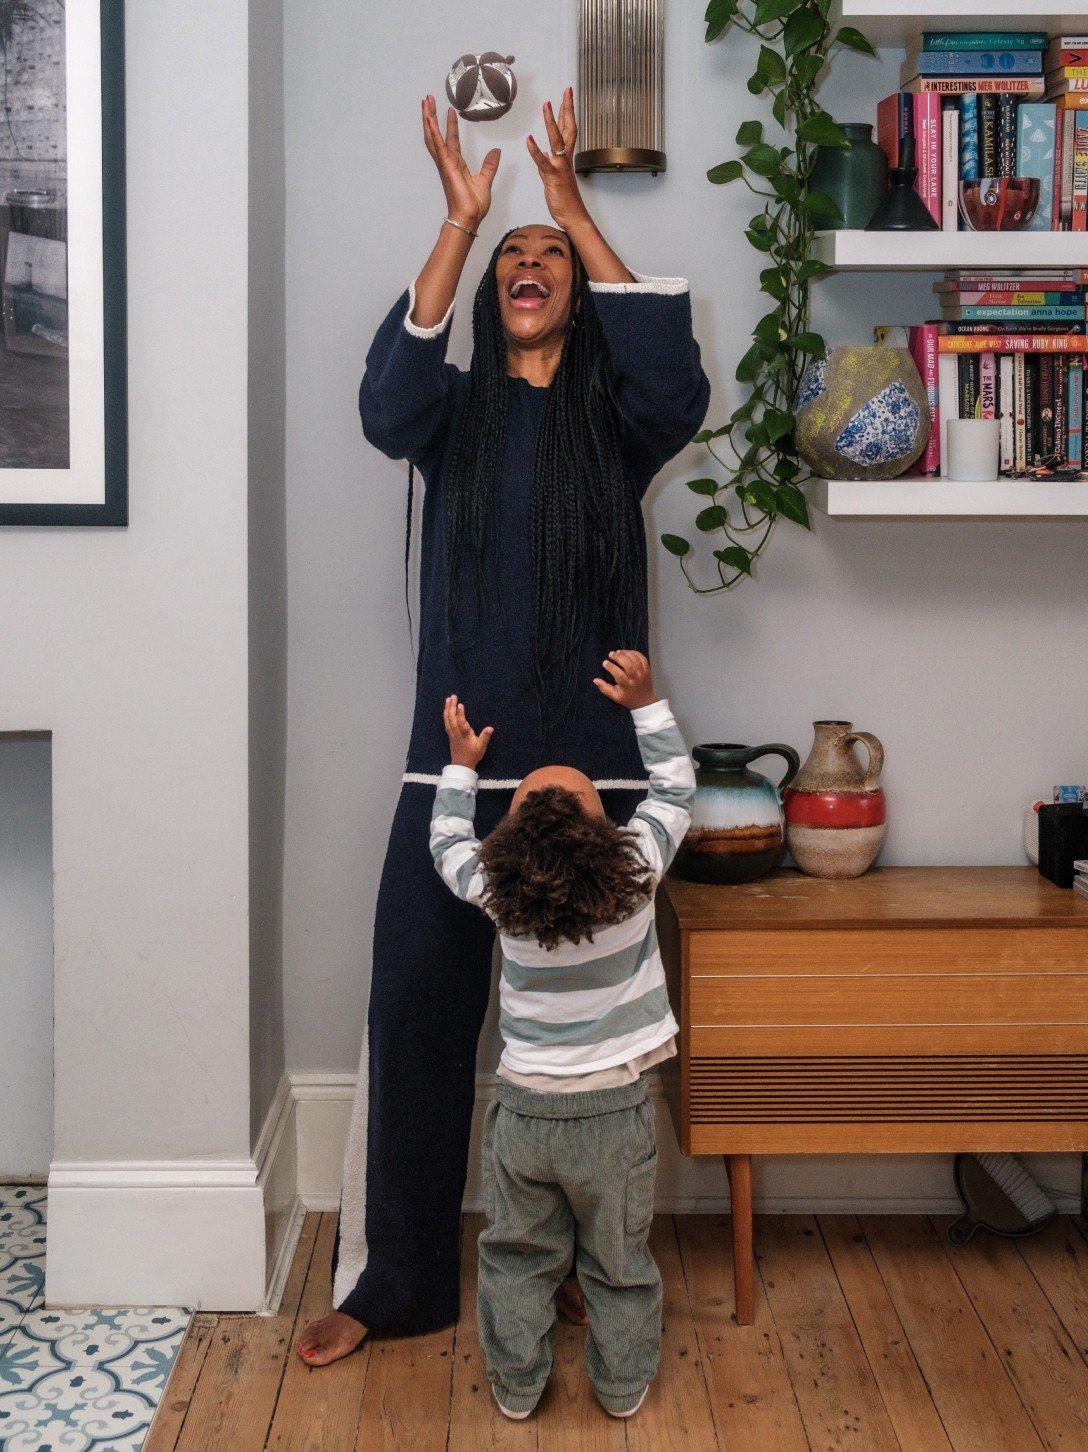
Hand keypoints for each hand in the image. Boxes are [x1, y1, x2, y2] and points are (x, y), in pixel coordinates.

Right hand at [422, 95, 499, 230]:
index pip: (452, 139)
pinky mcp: (445, 166)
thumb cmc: (474, 205)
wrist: (470, 217)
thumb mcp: (485, 180)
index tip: (449, 110)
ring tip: (426, 102)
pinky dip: (433, 131)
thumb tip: (496, 152)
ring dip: (429, 118)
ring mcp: (445, 163)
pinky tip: (429, 119)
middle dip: (432, 116)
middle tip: (429, 99)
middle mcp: (448, 161)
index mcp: (456, 164)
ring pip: (434, 136)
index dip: (450, 124)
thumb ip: (489, 165)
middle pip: (437, 134)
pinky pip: (437, 145)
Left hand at [443, 694, 493, 768]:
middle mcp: (456, 733)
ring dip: (447, 709)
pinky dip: (446, 715)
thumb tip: (490, 728)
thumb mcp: (481, 747)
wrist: (461, 765)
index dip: (460, 714)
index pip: (461, 723)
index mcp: (464, 735)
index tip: (460, 704)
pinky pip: (446, 723)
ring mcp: (452, 734)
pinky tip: (446, 709)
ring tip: (448, 699)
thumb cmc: (473, 755)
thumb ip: (485, 737)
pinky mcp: (450, 734)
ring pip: (447, 720)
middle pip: (452, 718)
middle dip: (452, 707)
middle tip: (453, 696)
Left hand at [526, 86, 587, 231]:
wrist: (573, 217)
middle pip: (568, 128)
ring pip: (557, 140)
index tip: (566, 97)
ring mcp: (560, 167)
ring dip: (551, 122)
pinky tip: (529, 140)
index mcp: (566, 158)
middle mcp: (565, 159)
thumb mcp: (553, 179)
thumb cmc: (566, 200)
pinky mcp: (553, 178)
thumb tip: (543, 155)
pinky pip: (543, 163)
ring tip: (547, 106)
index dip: (567, 112)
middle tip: (567, 91)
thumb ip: (547, 165)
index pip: (568, 129)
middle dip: (567, 109)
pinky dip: (536, 151)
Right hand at [593, 650, 656, 710]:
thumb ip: (605, 688)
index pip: (619, 675)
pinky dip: (634, 653)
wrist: (645, 701)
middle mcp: (636, 679)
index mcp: (627, 686)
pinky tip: (627, 652)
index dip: (611, 667)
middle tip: (611, 654)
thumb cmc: (628, 698)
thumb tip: (595, 680)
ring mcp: (643, 673)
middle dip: (619, 657)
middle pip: (628, 665)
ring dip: (626, 653)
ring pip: (635, 660)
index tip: (605, 662)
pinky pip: (642, 658)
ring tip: (618, 652)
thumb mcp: (615, 696)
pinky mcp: (647, 669)